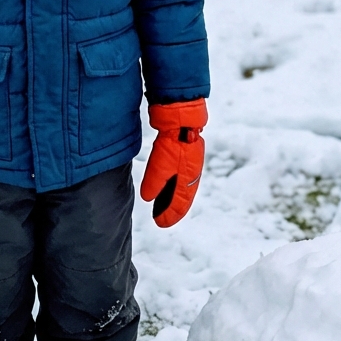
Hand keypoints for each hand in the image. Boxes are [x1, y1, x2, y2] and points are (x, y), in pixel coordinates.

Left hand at [140, 99, 207, 227]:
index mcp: (188, 178)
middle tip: (162, 219)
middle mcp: (191, 174)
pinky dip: (174, 186)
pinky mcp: (186, 155)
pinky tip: (168, 185)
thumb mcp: (160, 163)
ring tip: (163, 206)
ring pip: (182, 188)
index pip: (179, 203)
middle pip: (182, 197)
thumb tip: (148, 198)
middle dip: (172, 209)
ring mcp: (190, 164)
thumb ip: (155, 182)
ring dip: (172, 199)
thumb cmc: (172, 140)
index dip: (169, 214)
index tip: (160, 223)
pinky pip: (180, 177)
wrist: (181, 117)